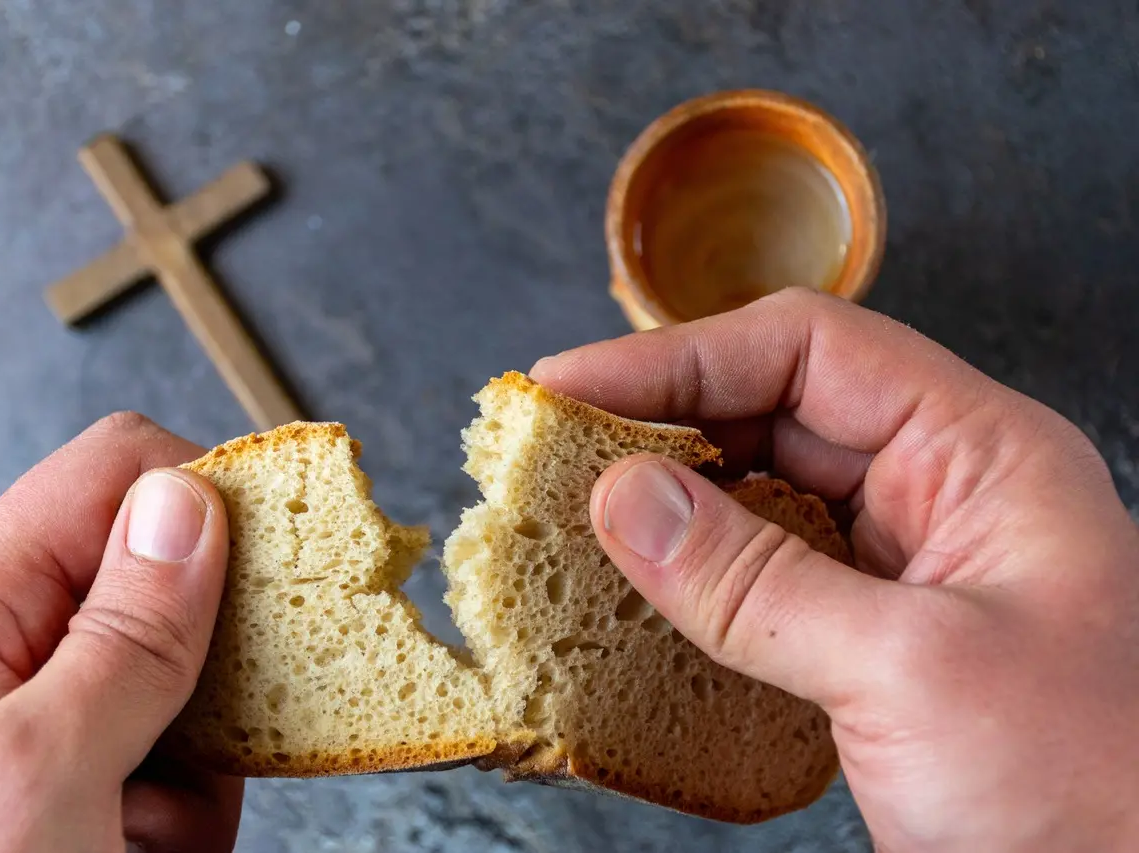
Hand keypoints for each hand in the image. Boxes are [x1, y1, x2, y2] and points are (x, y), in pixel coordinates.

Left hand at [0, 413, 242, 852]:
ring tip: (139, 839)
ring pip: (200, 683)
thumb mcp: (30, 773)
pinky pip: (195, 767)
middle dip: (221, 654)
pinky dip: (193, 818)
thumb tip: (190, 501)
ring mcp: (68, 726)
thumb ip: (121, 634)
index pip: (115, 475)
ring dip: (208, 759)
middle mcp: (22, 654)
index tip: (285, 554)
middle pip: (175, 579)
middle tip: (211, 726)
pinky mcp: (101, 791)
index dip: (209, 495)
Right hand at [532, 289, 1138, 851]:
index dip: (679, 358)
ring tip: (575, 512)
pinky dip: (693, 577)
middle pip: (773, 412)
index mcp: (981, 454)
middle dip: (661, 427)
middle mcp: (939, 494)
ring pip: (759, 496)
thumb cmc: (1095, 794)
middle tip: (555, 448)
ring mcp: (902, 568)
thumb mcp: (912, 672)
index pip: (809, 352)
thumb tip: (626, 499)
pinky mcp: (868, 638)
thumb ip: (756, 583)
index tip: (573, 385)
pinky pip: (763, 578)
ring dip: (668, 503)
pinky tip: (635, 589)